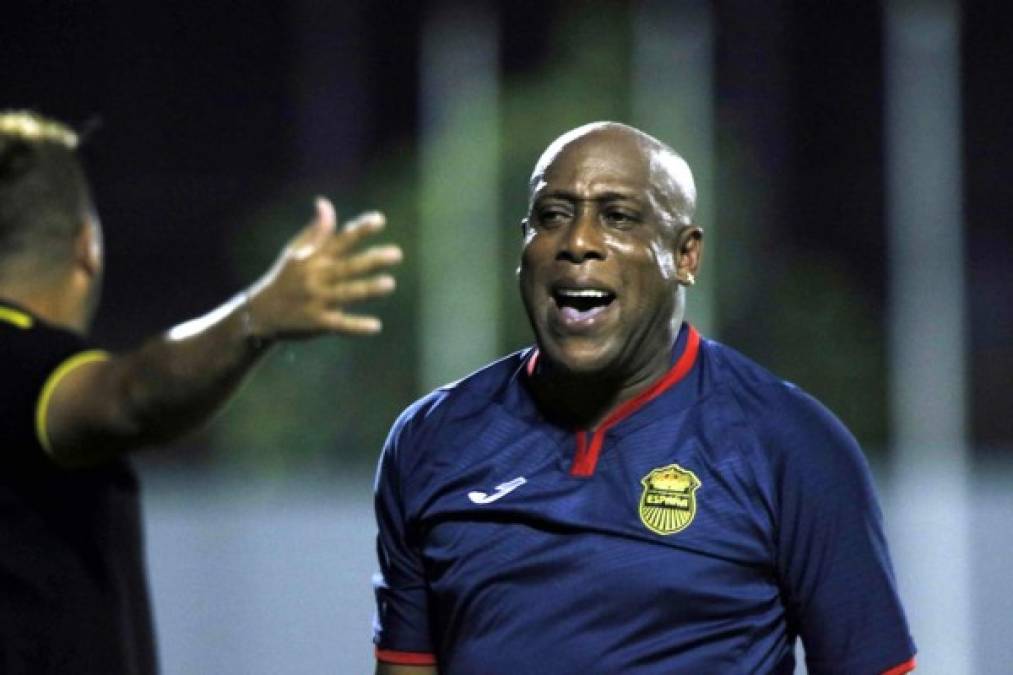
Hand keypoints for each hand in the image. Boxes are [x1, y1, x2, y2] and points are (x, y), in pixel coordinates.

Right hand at [244, 197, 402, 338]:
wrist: (259, 312)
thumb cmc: (284, 277)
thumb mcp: (295, 252)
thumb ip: (316, 231)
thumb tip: (325, 203)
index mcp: (314, 257)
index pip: (340, 240)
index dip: (360, 230)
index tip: (380, 220)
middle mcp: (315, 276)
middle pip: (347, 266)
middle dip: (371, 260)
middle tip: (397, 254)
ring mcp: (315, 299)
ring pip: (346, 293)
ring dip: (367, 289)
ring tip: (390, 284)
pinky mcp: (315, 322)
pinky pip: (339, 324)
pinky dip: (356, 326)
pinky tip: (376, 326)